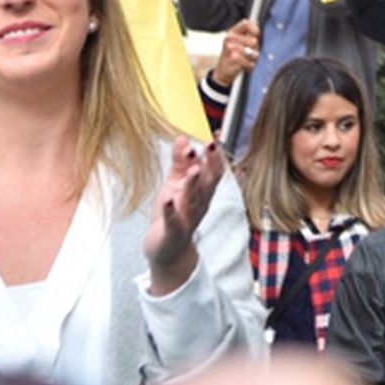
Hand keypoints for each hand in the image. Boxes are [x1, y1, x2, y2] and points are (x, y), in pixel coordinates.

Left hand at [143, 135, 227, 295]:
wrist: (169, 250)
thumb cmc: (174, 213)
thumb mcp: (176, 183)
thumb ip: (181, 161)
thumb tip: (183, 137)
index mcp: (203, 190)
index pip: (214, 168)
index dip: (216, 152)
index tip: (217, 133)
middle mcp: (200, 202)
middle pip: (209, 181)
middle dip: (211, 163)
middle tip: (211, 144)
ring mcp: (187, 217)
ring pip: (193, 199)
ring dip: (194, 184)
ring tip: (195, 168)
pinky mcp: (173, 231)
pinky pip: (173, 220)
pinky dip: (170, 210)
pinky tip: (167, 199)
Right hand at [212, 19, 260, 85]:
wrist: (223, 71)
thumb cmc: (235, 55)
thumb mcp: (240, 42)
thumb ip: (249, 33)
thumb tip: (256, 22)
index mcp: (232, 32)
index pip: (247, 24)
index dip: (255, 30)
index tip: (257, 36)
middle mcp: (229, 38)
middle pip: (253, 41)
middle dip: (256, 49)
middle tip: (250, 53)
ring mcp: (230, 48)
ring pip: (253, 52)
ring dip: (254, 58)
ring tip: (247, 59)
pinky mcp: (233, 58)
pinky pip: (250, 62)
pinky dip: (250, 66)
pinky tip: (245, 66)